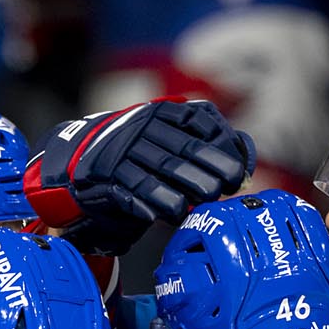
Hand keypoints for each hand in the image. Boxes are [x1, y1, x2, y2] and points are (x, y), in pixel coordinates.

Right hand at [25, 98, 255, 254]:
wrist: (82, 162)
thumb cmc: (139, 155)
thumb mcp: (167, 139)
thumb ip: (201, 143)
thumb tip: (246, 160)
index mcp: (160, 113)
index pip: (196, 125)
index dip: (218, 150)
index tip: (238, 172)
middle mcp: (140, 129)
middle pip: (178, 152)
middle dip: (204, 172)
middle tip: (222, 190)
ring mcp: (121, 154)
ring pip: (155, 173)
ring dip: (178, 191)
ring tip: (198, 206)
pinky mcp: (105, 178)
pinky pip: (128, 192)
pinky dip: (146, 203)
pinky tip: (163, 215)